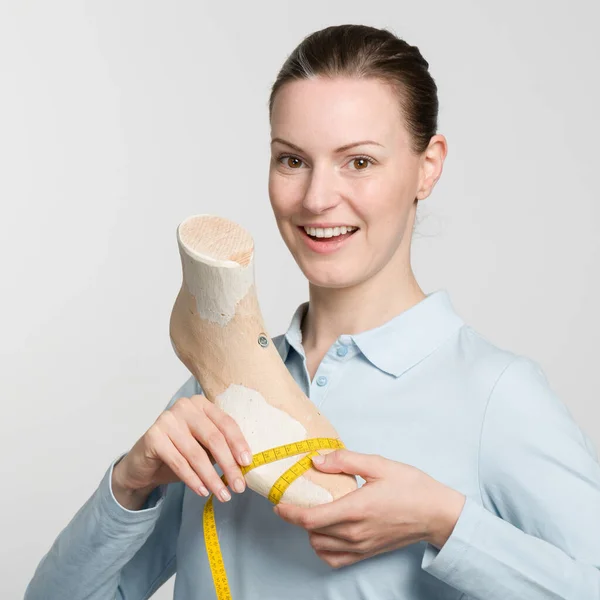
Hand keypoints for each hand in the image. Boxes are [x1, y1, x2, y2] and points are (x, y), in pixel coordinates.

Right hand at [112, 394, 252, 504]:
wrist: (143, 463)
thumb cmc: (179, 452)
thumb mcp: (203, 446)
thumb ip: (221, 447)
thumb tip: (244, 464)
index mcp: (201, 404)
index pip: (226, 423)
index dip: (238, 444)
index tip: (248, 464)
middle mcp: (185, 407)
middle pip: (213, 438)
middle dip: (228, 464)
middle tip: (239, 486)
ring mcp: (167, 419)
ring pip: (196, 453)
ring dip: (212, 477)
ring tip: (223, 495)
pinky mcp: (153, 436)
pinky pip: (179, 462)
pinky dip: (193, 479)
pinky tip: (203, 491)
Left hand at [273, 449, 465, 568]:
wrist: (437, 514)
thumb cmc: (411, 486)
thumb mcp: (378, 464)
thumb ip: (345, 460)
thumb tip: (316, 460)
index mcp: (355, 509)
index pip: (309, 519)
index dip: (288, 512)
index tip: (278, 503)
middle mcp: (354, 533)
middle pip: (310, 533)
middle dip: (297, 518)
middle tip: (294, 500)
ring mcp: (360, 547)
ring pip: (320, 548)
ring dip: (309, 533)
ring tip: (312, 513)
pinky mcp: (367, 553)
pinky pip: (336, 560)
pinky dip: (324, 549)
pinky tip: (326, 532)